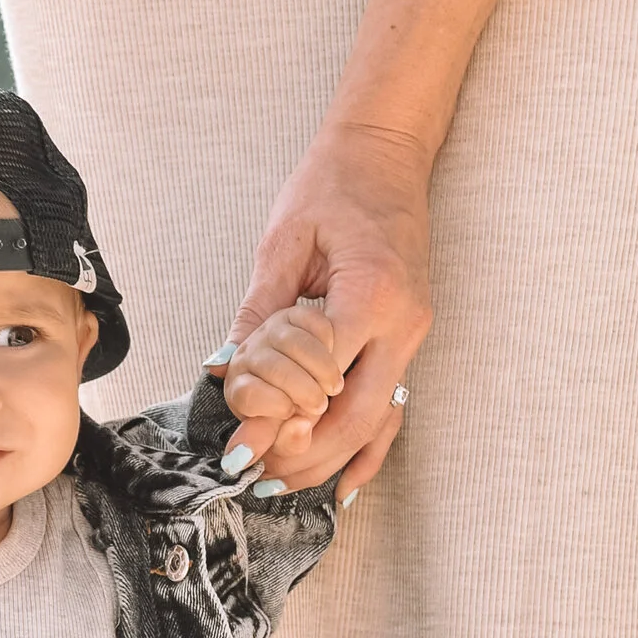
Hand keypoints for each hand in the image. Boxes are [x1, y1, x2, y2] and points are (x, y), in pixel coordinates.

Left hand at [220, 118, 433, 504]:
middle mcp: (404, 324)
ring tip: (281, 484)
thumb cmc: (333, 185)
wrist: (385, 153)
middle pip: (358, 417)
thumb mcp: (284, 243)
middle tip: (254, 475)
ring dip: (331, 460)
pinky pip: (392, 405)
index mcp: (373, 294)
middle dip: (305, 456)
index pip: (322, 376)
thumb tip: (223, 368)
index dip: (278, 418)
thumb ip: (259, 312)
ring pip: (379, 421)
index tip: (238, 446)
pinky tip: (342, 482)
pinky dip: (367, 447)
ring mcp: (414, 335)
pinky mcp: (409, 339)